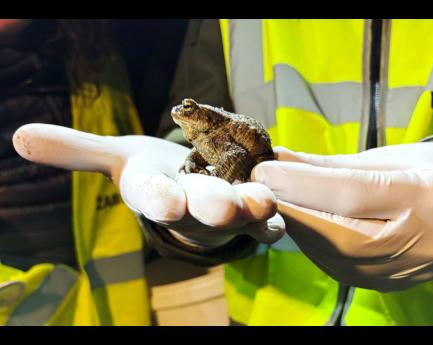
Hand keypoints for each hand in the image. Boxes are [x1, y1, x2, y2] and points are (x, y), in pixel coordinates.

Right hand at [13, 124, 284, 246]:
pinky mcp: (253, 210)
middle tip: (221, 207)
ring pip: (240, 214)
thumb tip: (20, 137)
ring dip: (252, 211)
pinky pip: (268, 216)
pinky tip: (284, 207)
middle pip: (201, 207)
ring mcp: (226, 211)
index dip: (157, 199)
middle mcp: (192, 206)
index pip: (152, 197)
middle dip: (210, 207)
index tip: (164, 203)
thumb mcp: (118, 157)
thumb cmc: (156, 172)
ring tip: (263, 203)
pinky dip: (275, 215)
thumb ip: (76, 150)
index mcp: (158, 193)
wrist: (192, 186)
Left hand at [251, 143, 432, 290]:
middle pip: (336, 233)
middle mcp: (419, 242)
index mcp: (425, 197)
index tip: (263, 170)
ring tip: (277, 203)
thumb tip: (278, 160)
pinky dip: (312, 245)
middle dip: (290, 208)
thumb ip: (328, 164)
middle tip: (261, 189)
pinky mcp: (390, 284)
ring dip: (296, 228)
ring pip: (332, 256)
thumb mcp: (384, 158)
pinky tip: (301, 225)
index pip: (349, 194)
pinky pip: (338, 268)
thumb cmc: (427, 171)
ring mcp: (406, 271)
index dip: (299, 183)